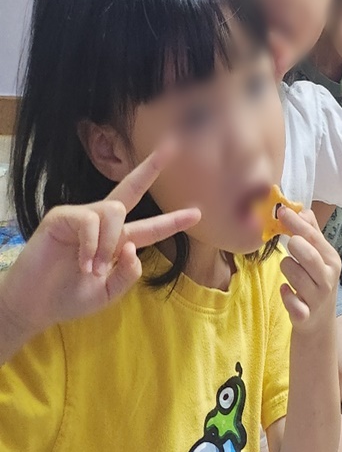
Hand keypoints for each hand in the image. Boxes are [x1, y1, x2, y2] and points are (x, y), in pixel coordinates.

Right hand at [0, 144, 200, 343]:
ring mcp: (81, 217)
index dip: (173, 221)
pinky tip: (83, 264)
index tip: (198, 213)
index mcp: (118, 241)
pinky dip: (92, 245)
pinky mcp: (60, 217)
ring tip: (93, 269)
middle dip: (152, 167)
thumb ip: (128, 274)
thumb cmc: (69, 297)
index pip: (151, 227)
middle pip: (131, 188)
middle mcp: (102, 223)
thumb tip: (133, 247)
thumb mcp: (109, 292)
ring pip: (114, 211)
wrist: (35, 306)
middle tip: (174, 145)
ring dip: (108, 244)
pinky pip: (89, 220)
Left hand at [277, 207, 341, 336]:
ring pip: (294, 274)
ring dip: (286, 269)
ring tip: (289, 272)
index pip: (314, 237)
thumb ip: (312, 234)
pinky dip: (286, 295)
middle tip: (288, 244)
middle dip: (294, 246)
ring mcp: (318, 297)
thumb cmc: (316, 286)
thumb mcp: (319, 260)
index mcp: (331, 260)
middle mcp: (328, 277)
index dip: (296, 223)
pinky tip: (286, 291)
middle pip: (308, 254)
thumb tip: (303, 210)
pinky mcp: (305, 315)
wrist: (319, 326)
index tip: (281, 211)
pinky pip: (291, 301)